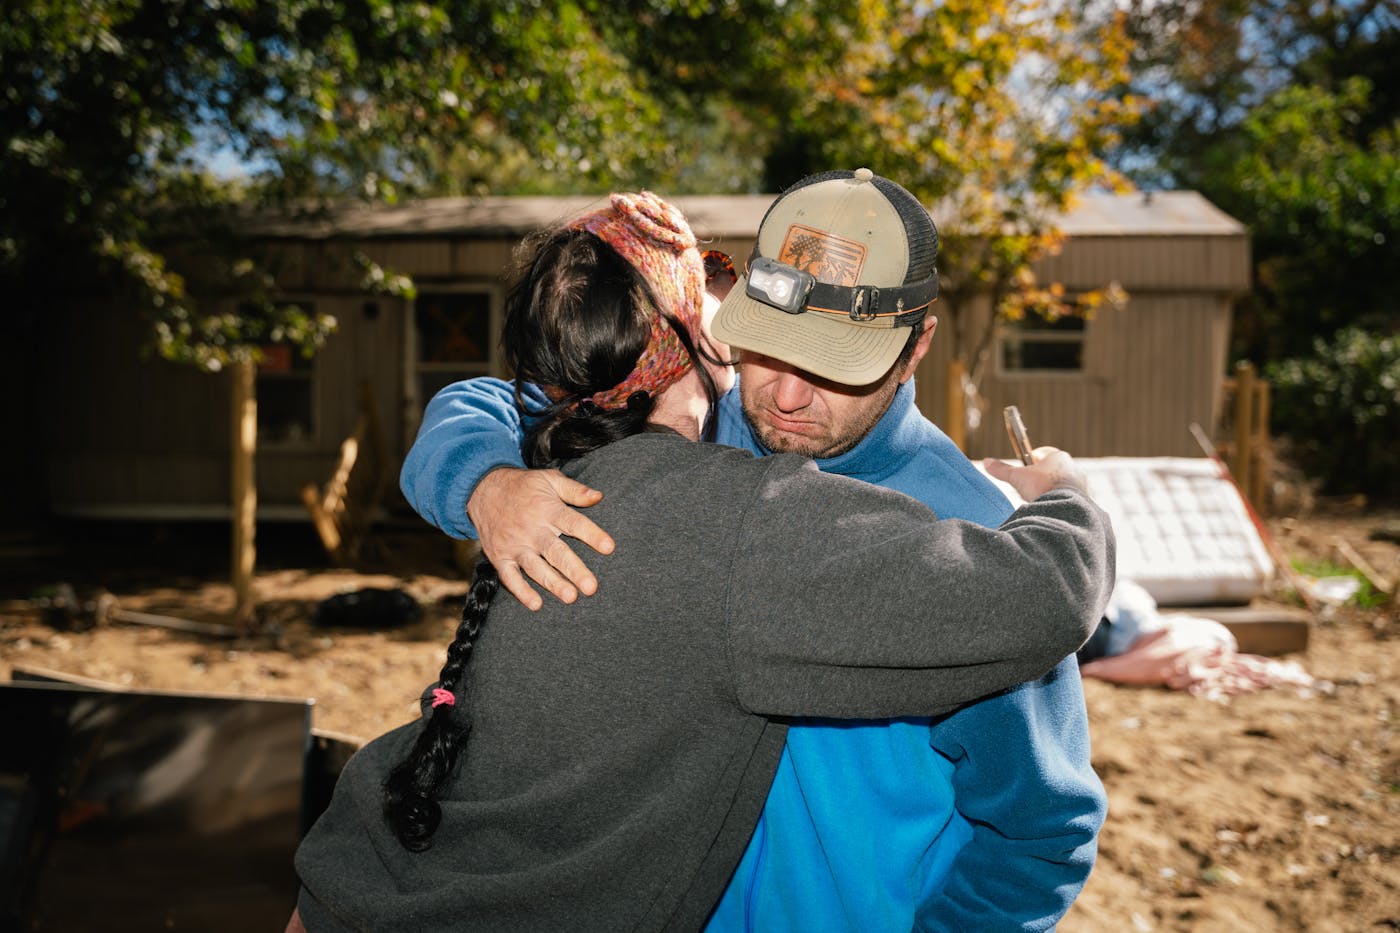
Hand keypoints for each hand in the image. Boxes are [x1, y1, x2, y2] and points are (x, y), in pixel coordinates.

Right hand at [467, 467, 614, 610]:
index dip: (592, 534)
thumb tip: (599, 497)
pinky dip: (521, 591)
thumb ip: (575, 490)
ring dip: (552, 583)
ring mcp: (515, 545)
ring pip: (535, 567)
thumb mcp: (549, 479)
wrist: (481, 489)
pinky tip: (536, 604)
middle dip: (574, 569)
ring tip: (570, 597)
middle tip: (591, 587)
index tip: (609, 547)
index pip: (573, 523)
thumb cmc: (522, 486)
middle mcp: (532, 529)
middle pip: (556, 552)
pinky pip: (510, 576)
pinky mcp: (500, 556)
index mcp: (547, 509)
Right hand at [983, 447, 1087, 501]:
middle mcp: (1072, 467)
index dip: (1031, 460)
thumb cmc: (1041, 487)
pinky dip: (1060, 500)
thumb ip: (1002, 469)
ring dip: (1050, 489)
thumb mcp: (1017, 477)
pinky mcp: (1084, 498)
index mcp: (1058, 456)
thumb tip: (986, 462)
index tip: (1024, 468)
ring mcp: (1080, 483)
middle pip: (1052, 469)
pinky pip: (1069, 496)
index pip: (1043, 453)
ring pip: (1061, 483)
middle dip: (1040, 477)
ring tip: (1039, 500)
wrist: (1063, 507)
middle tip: (1028, 487)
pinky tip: (1050, 507)